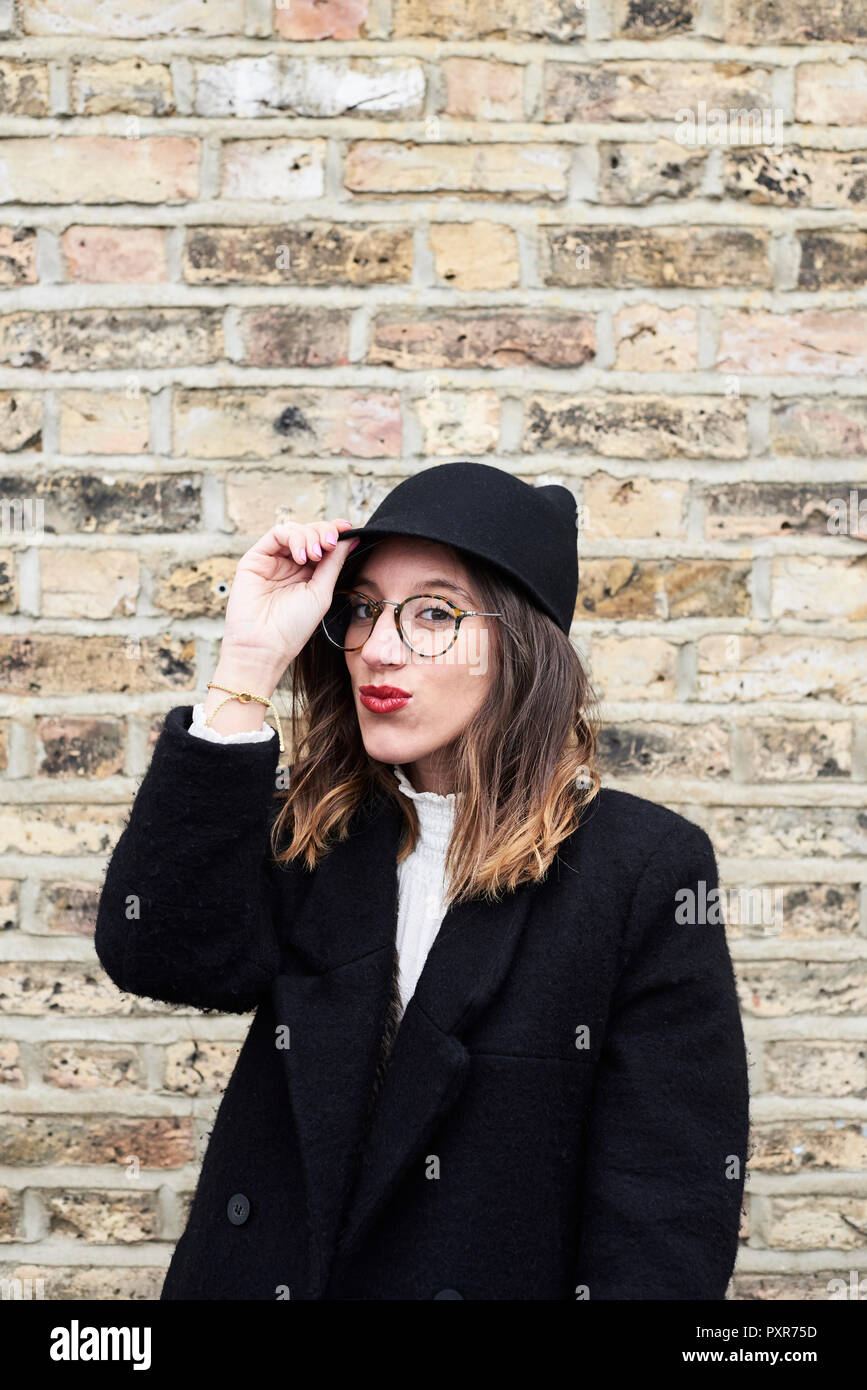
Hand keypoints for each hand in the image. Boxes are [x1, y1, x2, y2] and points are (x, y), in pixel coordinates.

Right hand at [219, 517, 358, 667]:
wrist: (264, 646)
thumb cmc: (292, 627)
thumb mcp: (322, 592)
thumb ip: (333, 563)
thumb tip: (349, 538)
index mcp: (308, 574)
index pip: (322, 544)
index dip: (334, 532)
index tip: (347, 528)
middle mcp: (290, 565)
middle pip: (310, 533)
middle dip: (323, 532)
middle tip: (330, 543)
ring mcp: (273, 561)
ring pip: (294, 530)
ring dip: (309, 536)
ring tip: (314, 554)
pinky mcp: (255, 559)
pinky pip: (276, 534)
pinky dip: (293, 537)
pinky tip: (300, 555)